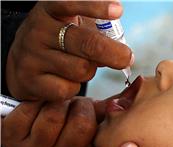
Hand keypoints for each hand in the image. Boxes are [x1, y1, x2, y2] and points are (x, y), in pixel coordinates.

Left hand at [1, 97, 138, 146]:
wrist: (33, 121)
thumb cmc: (69, 119)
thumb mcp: (93, 116)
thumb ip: (117, 106)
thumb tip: (140, 83)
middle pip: (82, 125)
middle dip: (80, 106)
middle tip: (76, 108)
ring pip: (55, 115)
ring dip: (57, 102)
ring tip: (56, 107)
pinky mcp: (12, 141)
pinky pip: (31, 110)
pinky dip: (35, 101)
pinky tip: (37, 107)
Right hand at [6, 1, 133, 100]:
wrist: (22, 63)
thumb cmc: (58, 43)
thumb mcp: (72, 27)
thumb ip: (96, 32)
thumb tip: (123, 53)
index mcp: (50, 11)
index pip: (72, 4)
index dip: (96, 7)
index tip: (118, 10)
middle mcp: (38, 30)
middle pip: (87, 43)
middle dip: (114, 53)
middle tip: (128, 58)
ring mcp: (32, 56)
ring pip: (81, 69)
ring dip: (90, 71)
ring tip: (80, 66)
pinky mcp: (30, 81)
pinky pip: (68, 88)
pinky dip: (74, 87)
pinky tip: (65, 80)